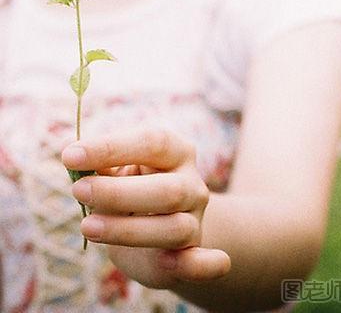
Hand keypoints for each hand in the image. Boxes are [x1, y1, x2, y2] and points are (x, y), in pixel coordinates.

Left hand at [62, 129, 230, 288]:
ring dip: (128, 229)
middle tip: (78, 190)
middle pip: (167, 189)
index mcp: (175, 152)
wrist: (158, 230)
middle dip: (117, 192)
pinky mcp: (193, 254)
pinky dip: (198, 265)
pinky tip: (168, 262)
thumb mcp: (116, 172)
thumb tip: (70, 149)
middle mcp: (192, 183)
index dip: (112, 147)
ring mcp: (195, 220)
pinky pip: (203, 263)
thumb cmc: (130, 192)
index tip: (70, 156)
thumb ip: (98, 163)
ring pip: (174, 227)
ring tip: (88, 225)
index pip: (153, 142)